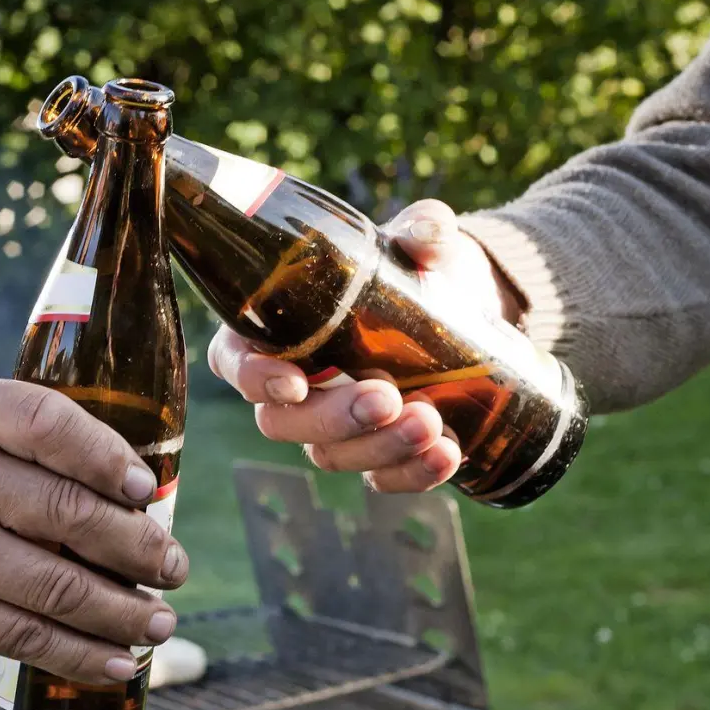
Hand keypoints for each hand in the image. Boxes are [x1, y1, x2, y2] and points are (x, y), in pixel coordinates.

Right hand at [0, 373, 185, 685]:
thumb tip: (126, 479)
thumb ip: (19, 425)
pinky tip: (118, 661)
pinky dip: (78, 653)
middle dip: (138, 547)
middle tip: (176, 566)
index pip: (48, 424)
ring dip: (121, 609)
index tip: (147, 490)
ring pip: (53, 584)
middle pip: (65, 513)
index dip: (107, 458)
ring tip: (161, 619)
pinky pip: (21, 634)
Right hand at [209, 199, 522, 492]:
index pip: (235, 359)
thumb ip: (423, 231)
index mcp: (278, 325)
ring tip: (431, 423)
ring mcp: (336, 426)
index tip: (296, 382)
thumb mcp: (423, 243)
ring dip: (379, 447)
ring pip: (331, 456)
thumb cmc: (421, 267)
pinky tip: (447, 453)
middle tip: (388, 398)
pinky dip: (414, 473)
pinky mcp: (380, 453)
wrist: (474, 309)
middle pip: (281, 422)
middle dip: (333, 418)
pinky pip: (382, 478)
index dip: (254, 376)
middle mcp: (296, 384)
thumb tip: (428, 233)